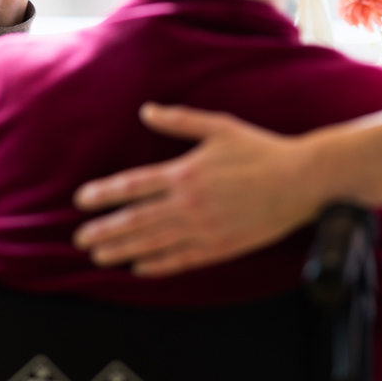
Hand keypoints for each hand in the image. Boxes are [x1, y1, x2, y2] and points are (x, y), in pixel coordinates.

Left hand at [72, 103, 320, 276]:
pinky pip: (182, 259)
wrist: (301, 181)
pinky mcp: (221, 246)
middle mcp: (190, 203)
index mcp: (186, 172)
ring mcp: (205, 228)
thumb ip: (180, 121)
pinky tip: (139, 269)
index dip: (105, 194)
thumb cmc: (261, 150)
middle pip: (137, 220)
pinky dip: (159, 266)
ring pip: (154, 243)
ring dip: (123, 250)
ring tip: (99, 256)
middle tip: (80, 239)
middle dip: (105, 230)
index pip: (134, 185)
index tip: (82, 200)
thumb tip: (147, 111)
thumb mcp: (219, 127)